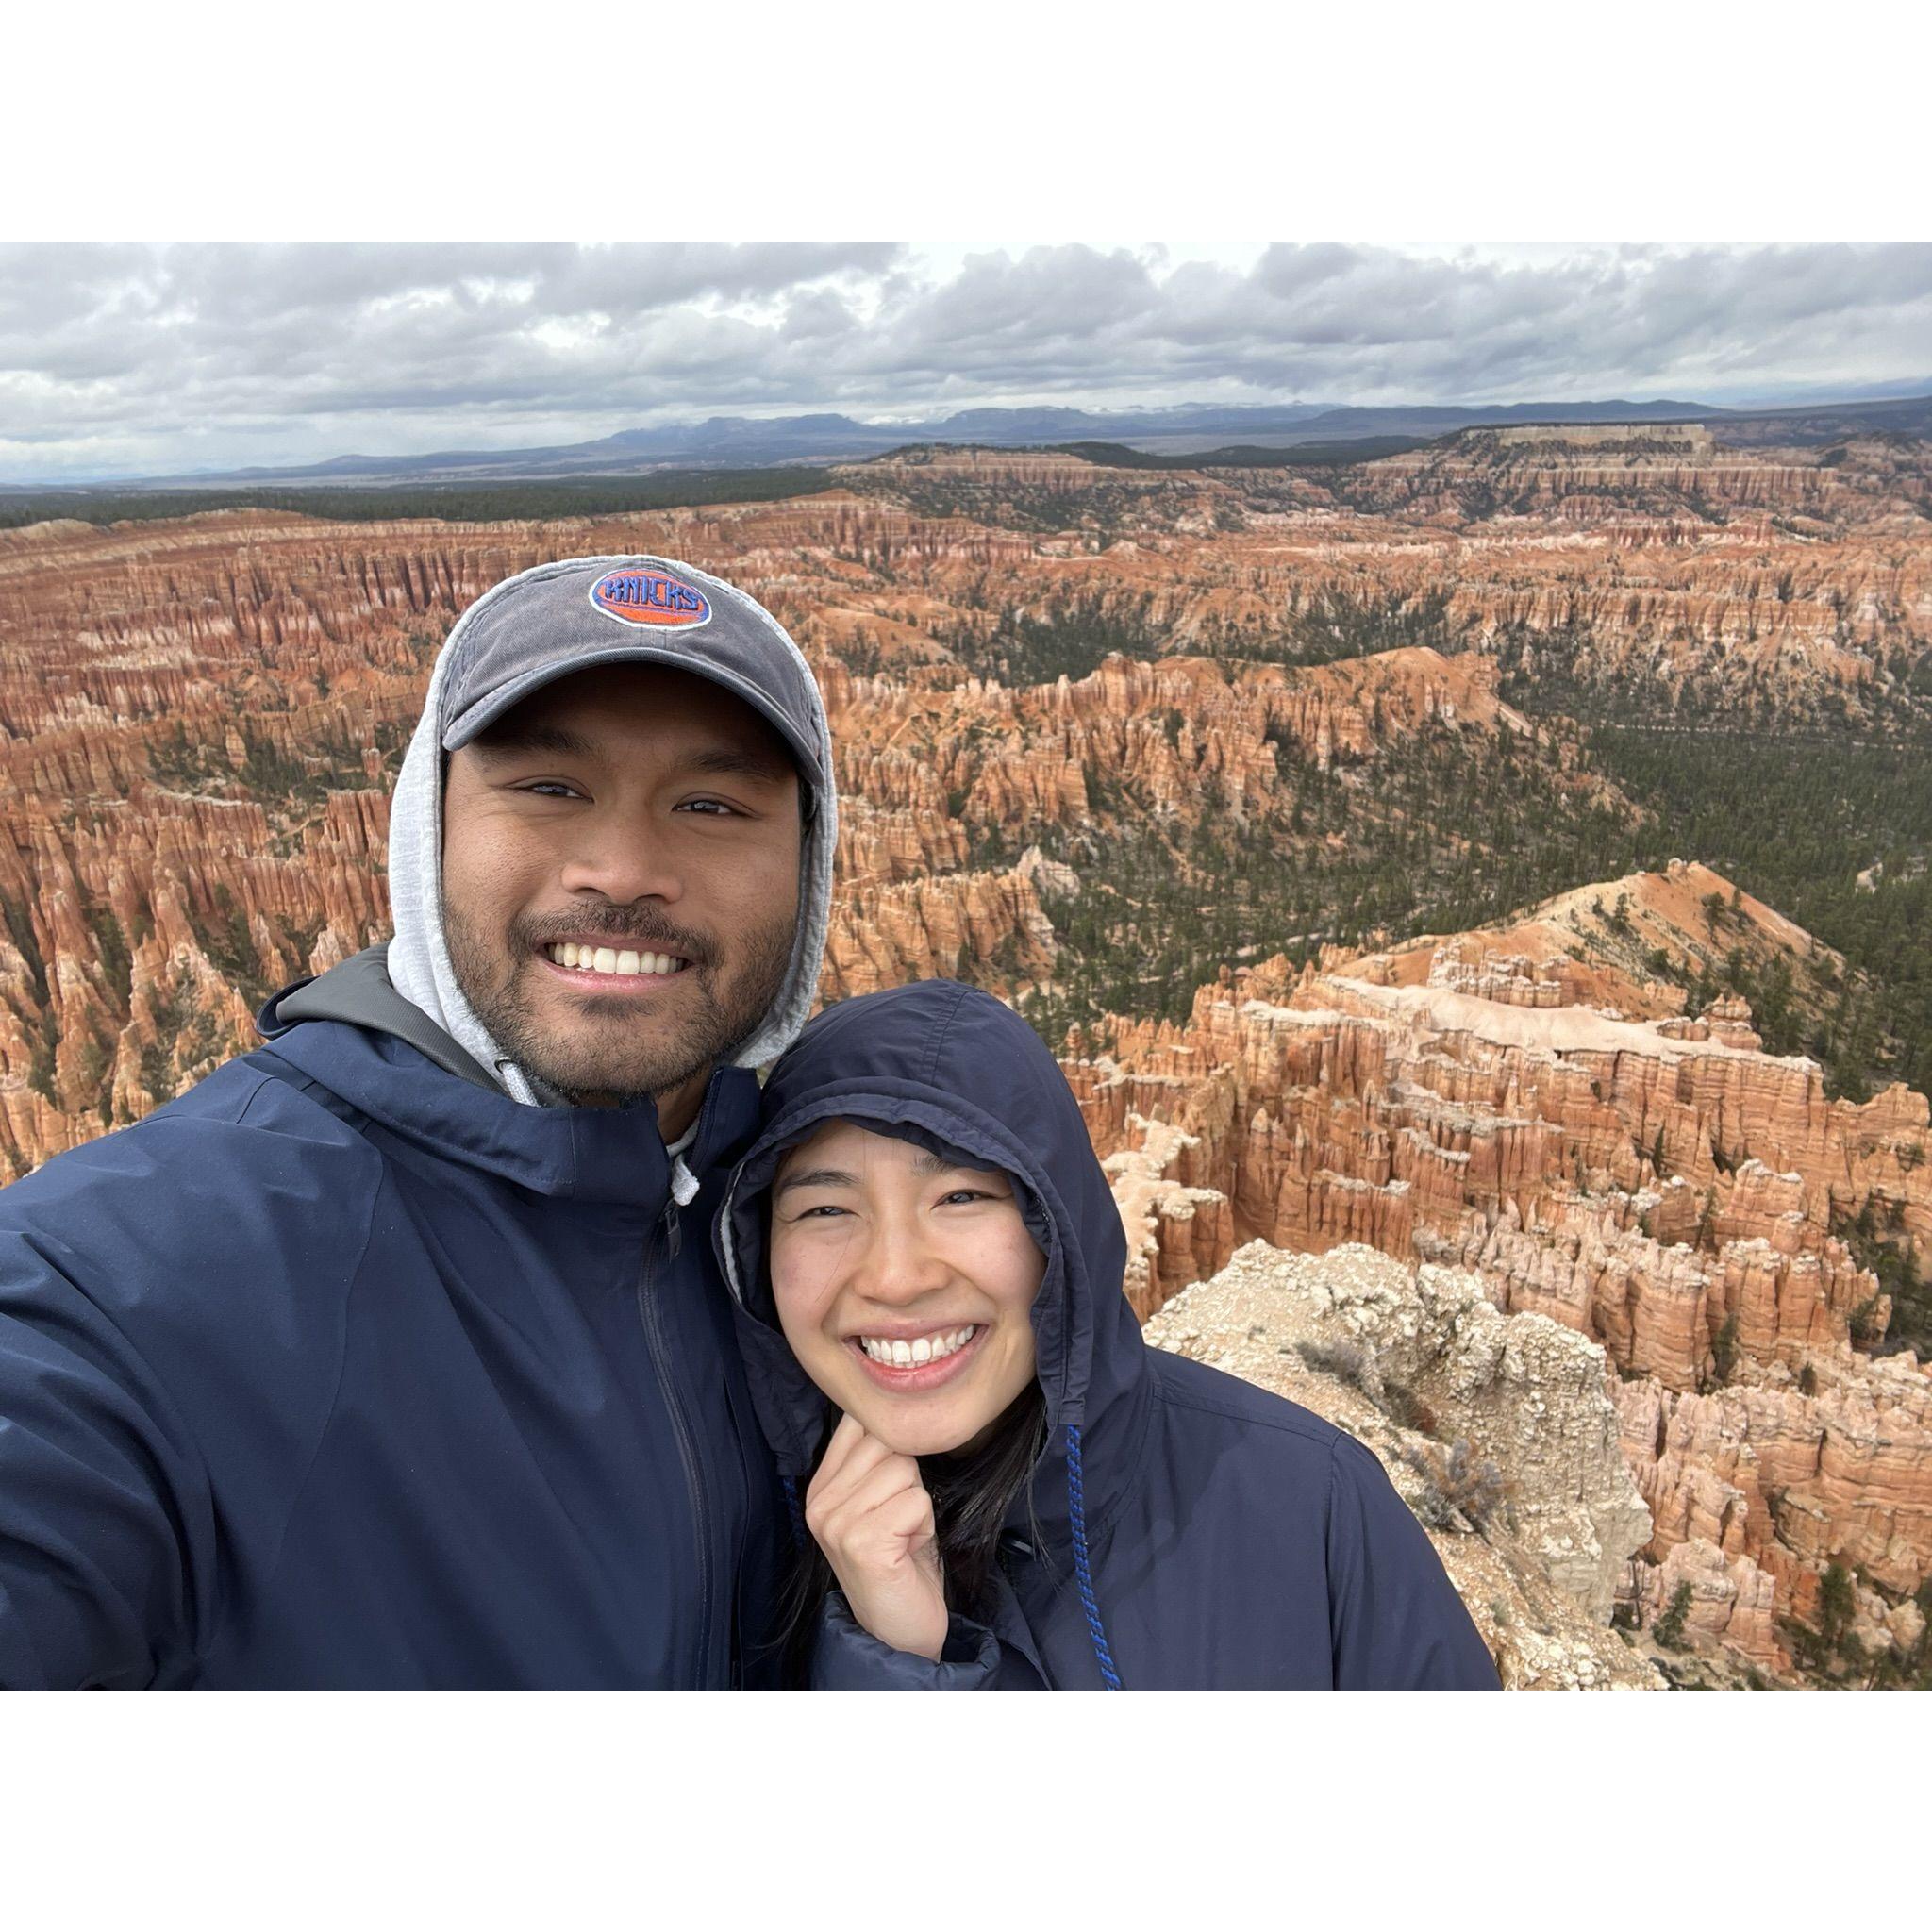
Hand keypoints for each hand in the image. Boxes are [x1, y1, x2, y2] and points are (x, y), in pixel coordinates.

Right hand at [804, 1413, 947, 1661]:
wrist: (901, 1631)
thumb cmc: (902, 1560)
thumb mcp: (880, 1500)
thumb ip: (877, 1457)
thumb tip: (900, 1403)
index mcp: (820, 1484)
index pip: (860, 1421)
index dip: (895, 1444)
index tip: (894, 1487)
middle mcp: (818, 1500)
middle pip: (888, 1441)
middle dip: (910, 1479)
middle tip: (900, 1521)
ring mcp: (836, 1521)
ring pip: (905, 1469)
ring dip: (919, 1503)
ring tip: (903, 1535)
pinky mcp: (862, 1541)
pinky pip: (916, 1500)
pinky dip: (924, 1524)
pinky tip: (908, 1550)